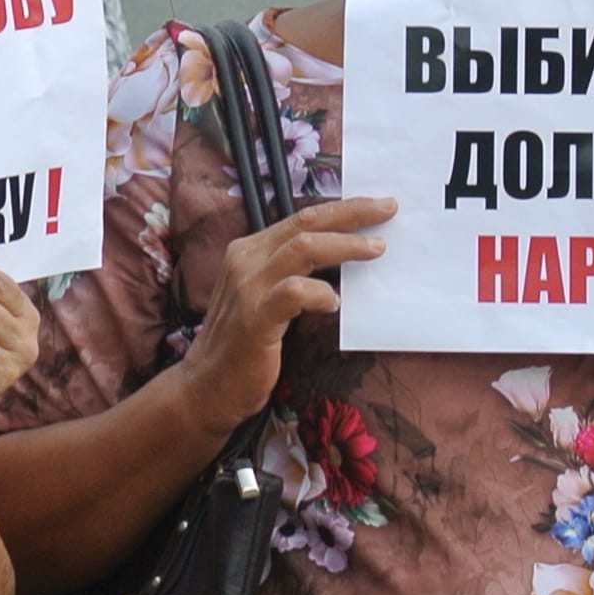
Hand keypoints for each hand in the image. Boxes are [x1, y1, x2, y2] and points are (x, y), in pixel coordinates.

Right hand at [173, 195, 394, 431]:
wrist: (205, 388)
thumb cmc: (241, 345)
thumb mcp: (263, 297)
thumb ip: (291, 274)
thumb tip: (341, 260)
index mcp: (248, 251)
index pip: (300, 218)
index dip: (342, 209)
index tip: (377, 206)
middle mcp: (245, 260)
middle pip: (305, 222)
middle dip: (352, 213)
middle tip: (388, 208)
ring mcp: (247, 287)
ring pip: (303, 248)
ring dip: (345, 246)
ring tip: (376, 250)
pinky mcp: (255, 318)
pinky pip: (295, 292)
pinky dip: (321, 292)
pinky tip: (334, 303)